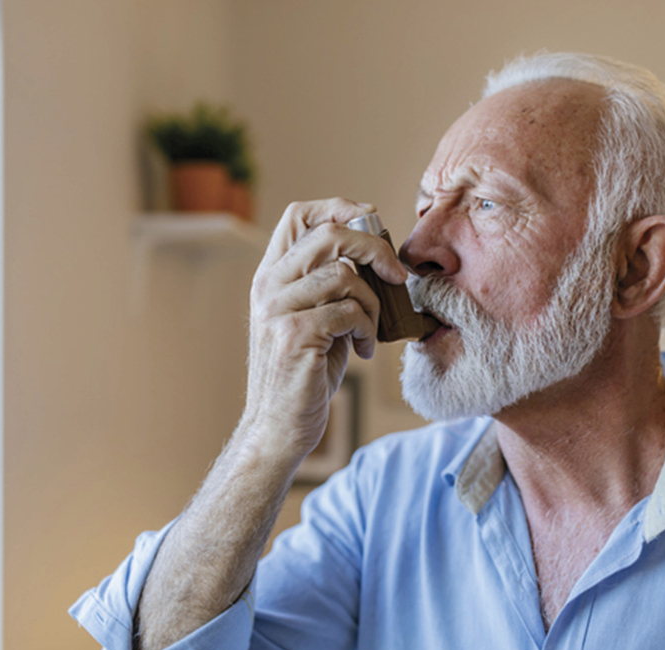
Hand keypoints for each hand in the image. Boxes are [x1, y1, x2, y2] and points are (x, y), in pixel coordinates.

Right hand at [242, 198, 407, 461]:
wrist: (279, 427)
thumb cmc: (306, 372)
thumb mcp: (317, 317)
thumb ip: (333, 283)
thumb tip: (377, 252)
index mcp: (271, 275)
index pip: (299, 214)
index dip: (340, 206)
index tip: (372, 222)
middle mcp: (268, 286)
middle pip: (329, 234)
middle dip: (374, 249)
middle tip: (396, 275)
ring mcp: (277, 309)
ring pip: (344, 275)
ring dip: (372, 304)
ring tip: (368, 330)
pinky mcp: (293, 335)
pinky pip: (348, 311)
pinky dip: (366, 329)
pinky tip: (362, 350)